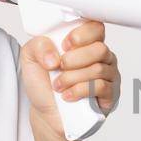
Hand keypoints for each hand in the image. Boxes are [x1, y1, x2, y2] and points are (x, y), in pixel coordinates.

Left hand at [20, 20, 119, 139]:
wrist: (46, 113)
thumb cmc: (43, 84)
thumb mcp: (30, 58)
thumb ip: (38, 45)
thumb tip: (55, 56)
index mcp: (86, 43)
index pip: (96, 27)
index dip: (82, 34)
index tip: (64, 45)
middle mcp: (100, 57)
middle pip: (100, 48)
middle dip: (75, 59)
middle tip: (59, 67)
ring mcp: (108, 75)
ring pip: (99, 69)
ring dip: (72, 77)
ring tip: (58, 85)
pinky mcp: (109, 95)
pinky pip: (100, 87)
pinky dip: (79, 90)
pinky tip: (68, 95)